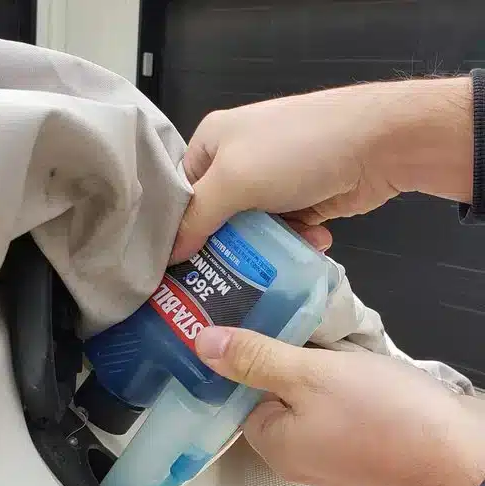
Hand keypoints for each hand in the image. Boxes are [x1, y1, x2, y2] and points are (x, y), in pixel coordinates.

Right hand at [172, 77, 472, 262]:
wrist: (380, 142)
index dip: (179, 230)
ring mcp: (271, 181)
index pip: (181, 194)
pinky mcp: (300, 200)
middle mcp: (237, 161)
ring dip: (264, 247)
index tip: (178, 267)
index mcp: (211, 142)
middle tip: (221, 278)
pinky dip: (292, 240)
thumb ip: (197, 219)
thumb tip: (170, 254)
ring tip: (273, 262)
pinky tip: (309, 240)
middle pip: (215, 217)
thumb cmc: (295, 150)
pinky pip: (282, 231)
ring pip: (250, 230)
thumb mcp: (234, 180)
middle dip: (225, 244)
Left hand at [195, 326, 484, 485]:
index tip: (251, 324)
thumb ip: (255, 358)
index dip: (244, 359)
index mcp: (274, 446)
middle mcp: (298, 458)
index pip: (238, 397)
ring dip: (314, 368)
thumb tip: (202, 344)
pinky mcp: (362, 446)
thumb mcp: (310, 375)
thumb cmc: (385, 415)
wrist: (465, 452)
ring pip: (307, 399)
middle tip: (293, 322)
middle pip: (273, 396)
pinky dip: (339, 383)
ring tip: (323, 336)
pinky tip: (350, 360)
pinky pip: (336, 408)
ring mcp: (332, 455)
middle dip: (282, 359)